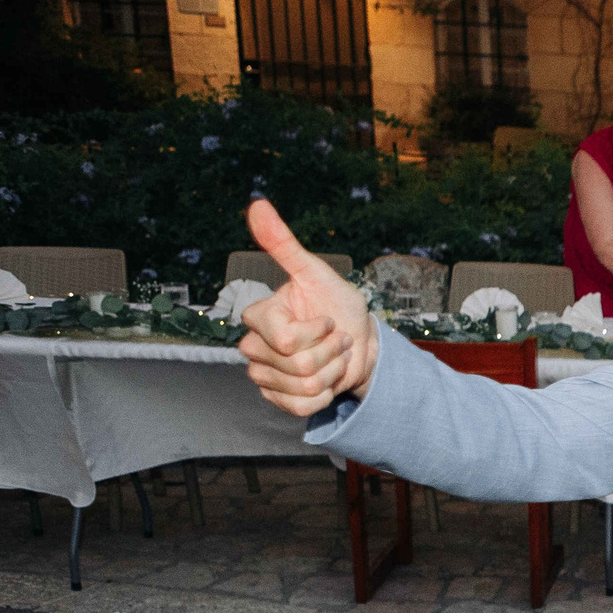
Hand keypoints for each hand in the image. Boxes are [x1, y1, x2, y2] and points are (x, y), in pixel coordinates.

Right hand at [235, 199, 379, 415]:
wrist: (359, 342)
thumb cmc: (338, 304)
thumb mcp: (316, 272)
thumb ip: (284, 244)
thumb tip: (257, 205)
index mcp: (258, 316)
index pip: (289, 339)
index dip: (320, 331)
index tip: (327, 319)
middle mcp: (254, 347)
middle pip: (299, 365)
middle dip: (331, 351)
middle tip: (334, 339)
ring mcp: (263, 376)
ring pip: (305, 387)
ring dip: (333, 371)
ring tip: (332, 357)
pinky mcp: (277, 400)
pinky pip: (304, 407)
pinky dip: (327, 395)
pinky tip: (326, 379)